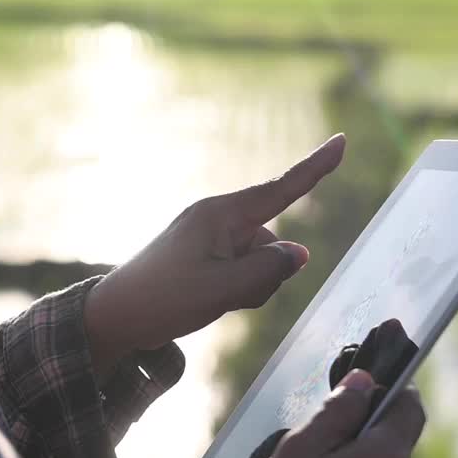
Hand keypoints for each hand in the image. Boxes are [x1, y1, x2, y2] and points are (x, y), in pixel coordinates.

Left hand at [84, 134, 346, 381]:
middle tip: (229, 295)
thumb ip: (269, 271)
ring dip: (251, 284)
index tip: (341, 141)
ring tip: (212, 299)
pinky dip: (238, 286)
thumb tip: (298, 253)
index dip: (316, 167)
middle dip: (267, 271)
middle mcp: (218, 218)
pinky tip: (208, 300)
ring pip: (259, 259)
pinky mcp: (202, 253)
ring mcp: (209, 235)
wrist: (115, 316)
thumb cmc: (164, 299)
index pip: (282, 188)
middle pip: (271, 240)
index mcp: (222, 215)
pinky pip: (240, 267)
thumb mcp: (224, 290)